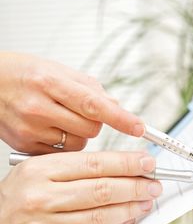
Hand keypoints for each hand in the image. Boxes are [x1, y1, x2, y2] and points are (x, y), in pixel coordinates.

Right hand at [0, 52, 143, 153]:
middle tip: (84, 113)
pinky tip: (52, 130)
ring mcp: (30, 129)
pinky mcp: (25, 146)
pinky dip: (66, 144)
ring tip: (63, 119)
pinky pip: (63, 153)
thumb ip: (90, 88)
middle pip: (91, 128)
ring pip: (79, 144)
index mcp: (49, 82)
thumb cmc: (22, 74)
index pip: (93, 104)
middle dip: (96, 124)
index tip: (139, 127)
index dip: (120, 117)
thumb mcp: (57, 70)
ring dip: (81, 135)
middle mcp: (38, 107)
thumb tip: (116, 105)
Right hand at [0, 151, 161, 223]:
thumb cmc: (18, 200)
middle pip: (102, 190)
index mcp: (40, 171)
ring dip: (131, 209)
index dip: (127, 163)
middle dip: (136, 186)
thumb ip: (77, 168)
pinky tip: (128, 221)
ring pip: (101, 216)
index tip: (147, 163)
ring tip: (146, 201)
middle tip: (154, 184)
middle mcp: (42, 199)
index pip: (95, 164)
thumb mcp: (39, 172)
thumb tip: (120, 168)